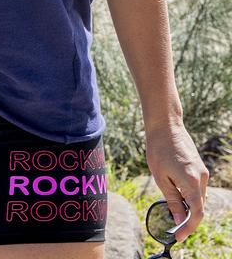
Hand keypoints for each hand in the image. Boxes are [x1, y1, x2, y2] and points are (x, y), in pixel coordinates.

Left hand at [145, 122, 208, 241]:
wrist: (165, 125)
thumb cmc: (159, 150)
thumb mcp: (161, 178)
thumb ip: (173, 201)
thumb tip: (179, 221)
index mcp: (192, 182)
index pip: (196, 213)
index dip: (188, 228)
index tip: (179, 236)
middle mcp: (202, 178)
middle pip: (199, 206)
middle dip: (188, 218)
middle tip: (173, 226)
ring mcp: (202, 171)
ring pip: (198, 197)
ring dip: (188, 205)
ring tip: (172, 207)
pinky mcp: (200, 166)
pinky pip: (197, 187)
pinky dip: (189, 194)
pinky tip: (176, 192)